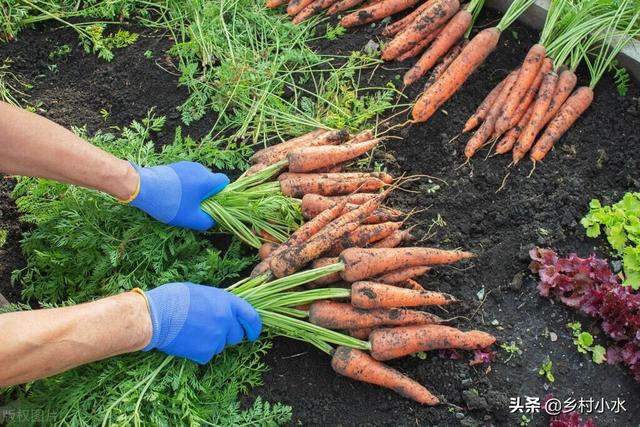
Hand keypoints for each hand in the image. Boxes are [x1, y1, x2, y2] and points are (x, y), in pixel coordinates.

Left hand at [127, 161, 228, 230]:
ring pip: (197, 179)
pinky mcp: (174, 166)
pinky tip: (172, 196)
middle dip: (206, 194)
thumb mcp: (191, 219)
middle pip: (210, 181)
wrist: (143, 187)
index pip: (224, 182)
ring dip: (194, 191)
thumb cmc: (170, 203)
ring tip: (182, 202)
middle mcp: (199, 169)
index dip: (222, 194)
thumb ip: (207, 221)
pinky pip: (186, 177)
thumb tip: (213, 220)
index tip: (212, 205)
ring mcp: (186, 166)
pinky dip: (184, 186)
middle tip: (196, 207)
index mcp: (207, 180)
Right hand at [140, 283, 261, 363]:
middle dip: (229, 335)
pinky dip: (200, 351)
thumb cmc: (174, 299)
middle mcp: (226, 320)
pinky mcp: (205, 352)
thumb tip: (226, 311)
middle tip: (213, 331)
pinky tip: (188, 341)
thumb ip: (219, 302)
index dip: (255, 326)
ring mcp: (216, 338)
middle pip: (237, 335)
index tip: (254, 332)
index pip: (251, 316)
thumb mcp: (203, 292)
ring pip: (221, 345)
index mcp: (227, 302)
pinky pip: (208, 354)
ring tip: (194, 332)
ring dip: (213, 342)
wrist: (156, 316)